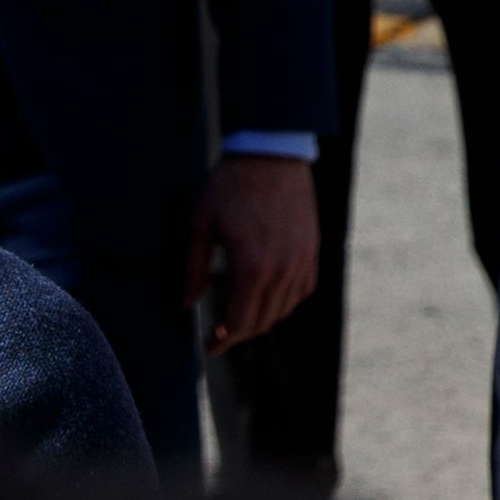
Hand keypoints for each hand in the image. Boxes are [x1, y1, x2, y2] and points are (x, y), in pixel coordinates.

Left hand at [190, 152, 319, 348]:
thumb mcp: (201, 225)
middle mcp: (281, 270)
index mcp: (250, 268)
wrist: (270, 152)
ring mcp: (301, 261)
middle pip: (262, 322)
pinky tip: (269, 295)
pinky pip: (303, 290)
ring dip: (262, 319)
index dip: (222, 340)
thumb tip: (186, 304)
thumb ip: (194, 269)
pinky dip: (286, 301)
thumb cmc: (231, 185)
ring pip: (284, 309)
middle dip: (238, 334)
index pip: (239, 322)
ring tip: (242, 315)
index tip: (209, 346)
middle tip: (220, 335)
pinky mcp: (312, 250)